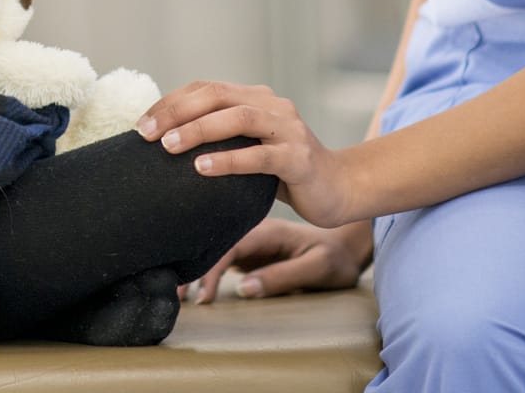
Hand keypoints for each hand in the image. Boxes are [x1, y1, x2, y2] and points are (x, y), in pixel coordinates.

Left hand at [137, 80, 360, 227]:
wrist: (338, 189)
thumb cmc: (284, 171)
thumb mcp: (249, 147)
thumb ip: (221, 136)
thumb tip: (166, 141)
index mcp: (256, 98)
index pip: (205, 89)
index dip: (171, 102)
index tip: (142, 124)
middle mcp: (272, 105)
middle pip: (216, 96)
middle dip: (176, 112)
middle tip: (146, 132)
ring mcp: (288, 130)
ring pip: (239, 118)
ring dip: (199, 130)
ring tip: (169, 146)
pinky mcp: (300, 159)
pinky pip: (261, 156)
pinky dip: (229, 160)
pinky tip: (202, 168)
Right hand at [179, 217, 372, 303]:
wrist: (350, 246)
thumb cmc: (336, 258)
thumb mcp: (316, 269)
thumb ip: (282, 276)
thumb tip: (244, 288)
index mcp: (266, 230)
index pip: (228, 246)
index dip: (211, 270)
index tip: (201, 295)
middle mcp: (254, 231)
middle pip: (214, 245)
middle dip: (193, 268)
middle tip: (175, 293)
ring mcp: (252, 240)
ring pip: (216, 250)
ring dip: (197, 270)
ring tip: (179, 293)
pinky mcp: (253, 250)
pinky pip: (224, 256)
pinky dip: (209, 270)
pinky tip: (197, 285)